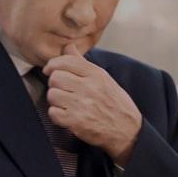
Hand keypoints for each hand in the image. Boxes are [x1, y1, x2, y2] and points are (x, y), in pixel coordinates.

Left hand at [43, 44, 142, 164]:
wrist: (127, 130)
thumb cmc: (115, 103)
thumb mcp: (104, 78)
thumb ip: (83, 63)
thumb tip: (68, 47)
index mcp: (96, 74)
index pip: (66, 61)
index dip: (53, 64)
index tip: (50, 70)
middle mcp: (89, 87)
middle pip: (55, 77)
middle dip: (55, 84)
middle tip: (62, 90)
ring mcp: (82, 105)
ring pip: (52, 95)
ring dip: (56, 100)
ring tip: (66, 103)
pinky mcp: (76, 122)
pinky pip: (53, 113)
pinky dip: (57, 115)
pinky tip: (66, 115)